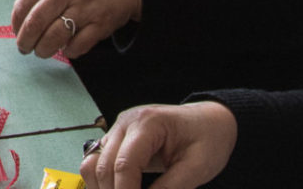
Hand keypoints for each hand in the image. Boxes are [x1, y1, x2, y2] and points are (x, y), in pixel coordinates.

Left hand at [12, 0, 142, 59]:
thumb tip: (21, 18)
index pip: (24, 2)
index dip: (16, 22)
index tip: (16, 31)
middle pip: (36, 22)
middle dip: (25, 41)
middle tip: (24, 48)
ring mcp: (85, 8)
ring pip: (54, 37)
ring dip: (44, 49)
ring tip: (42, 51)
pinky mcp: (101, 24)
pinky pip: (78, 45)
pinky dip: (69, 51)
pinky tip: (67, 49)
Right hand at [80, 102, 237, 188]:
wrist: (209, 121)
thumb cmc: (207, 139)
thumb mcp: (198, 167)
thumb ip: (171, 188)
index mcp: (147, 123)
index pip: (125, 164)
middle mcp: (125, 123)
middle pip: (104, 166)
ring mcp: (117, 129)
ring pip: (93, 164)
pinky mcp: (116, 139)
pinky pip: (97, 162)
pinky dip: (102, 182)